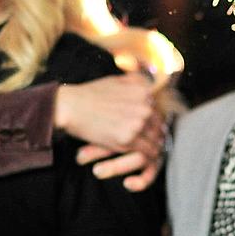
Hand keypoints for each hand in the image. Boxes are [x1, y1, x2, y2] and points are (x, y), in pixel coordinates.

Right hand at [54, 73, 168, 190]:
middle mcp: (145, 107)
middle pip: (161, 125)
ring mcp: (137, 124)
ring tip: (151, 148)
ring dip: (154, 145)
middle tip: (153, 139)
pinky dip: (148, 154)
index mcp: (145, 92)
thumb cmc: (92, 93)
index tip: (154, 125)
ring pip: (156, 139)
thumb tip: (153, 83)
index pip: (162, 108)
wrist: (72, 106)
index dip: (159, 118)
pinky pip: (147, 151)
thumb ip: (138, 81)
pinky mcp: (127, 140)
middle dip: (157, 132)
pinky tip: (144, 155)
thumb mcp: (118, 80)